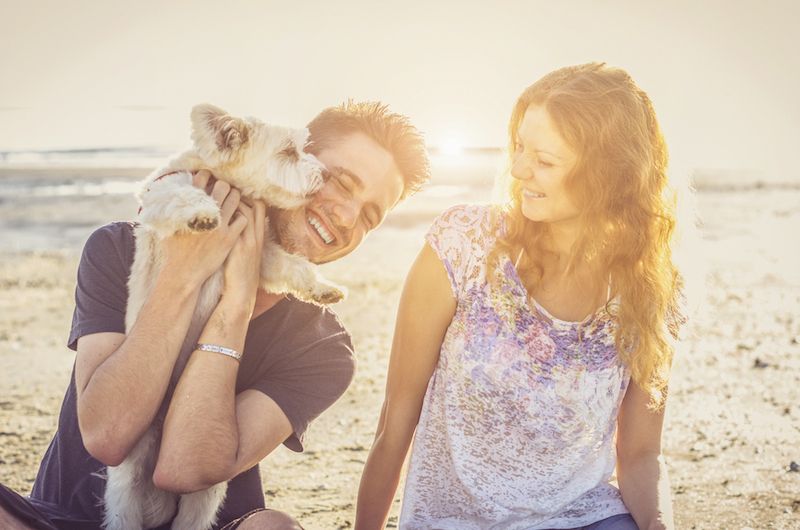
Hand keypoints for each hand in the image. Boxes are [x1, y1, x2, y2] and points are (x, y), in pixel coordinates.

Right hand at [160, 171, 246, 287]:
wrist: (183, 272)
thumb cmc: (173, 250)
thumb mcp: (167, 224)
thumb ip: (169, 207)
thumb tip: (168, 191)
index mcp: (189, 206)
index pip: (201, 179)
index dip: (207, 176)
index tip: (209, 178)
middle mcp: (205, 213)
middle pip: (223, 186)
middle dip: (224, 186)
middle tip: (224, 190)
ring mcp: (219, 225)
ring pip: (235, 199)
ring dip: (235, 198)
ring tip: (233, 201)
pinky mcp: (229, 237)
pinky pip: (243, 218)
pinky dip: (241, 216)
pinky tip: (236, 219)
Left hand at [220, 197, 266, 318]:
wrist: (241, 292)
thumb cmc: (240, 272)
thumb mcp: (246, 252)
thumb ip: (242, 236)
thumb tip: (232, 222)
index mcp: (259, 235)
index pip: (259, 207)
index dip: (248, 196)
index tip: (234, 190)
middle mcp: (256, 235)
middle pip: (254, 205)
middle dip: (240, 194)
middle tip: (225, 187)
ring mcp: (248, 240)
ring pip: (244, 211)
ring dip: (231, 201)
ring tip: (217, 195)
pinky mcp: (238, 246)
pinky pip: (233, 224)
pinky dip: (224, 215)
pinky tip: (211, 210)